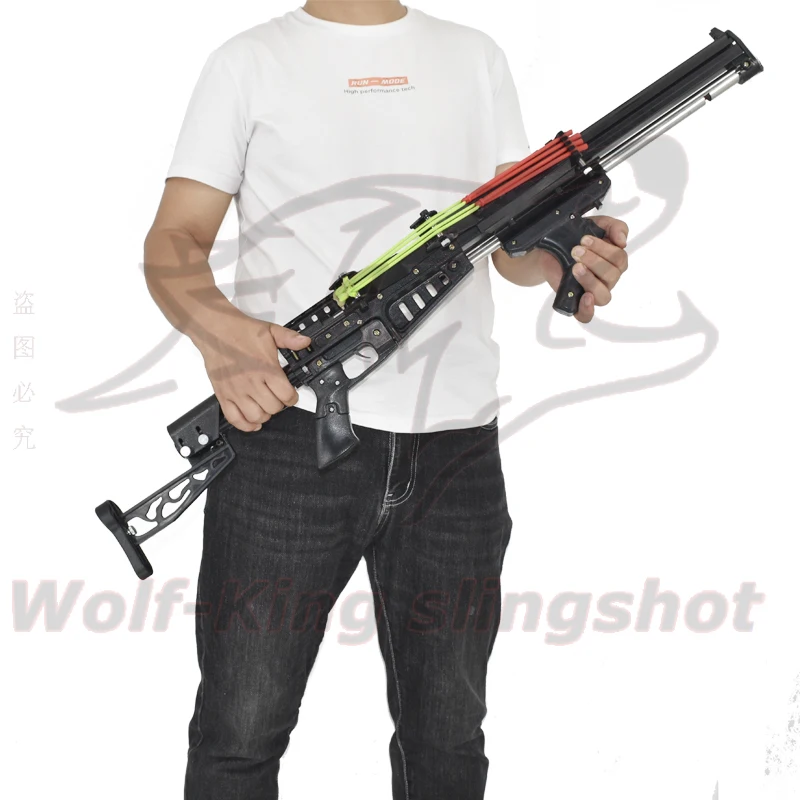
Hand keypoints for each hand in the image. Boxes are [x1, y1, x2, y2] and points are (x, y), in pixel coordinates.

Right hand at [192, 311, 311, 431]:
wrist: (214, 329)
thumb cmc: (240, 331)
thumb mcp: (270, 331)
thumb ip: (289, 338)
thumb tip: (305, 342)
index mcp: (266, 368)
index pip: (286, 395)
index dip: (292, 397)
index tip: (291, 394)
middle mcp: (251, 382)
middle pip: (273, 408)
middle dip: (279, 405)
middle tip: (277, 398)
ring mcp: (236, 391)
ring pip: (256, 416)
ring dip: (264, 415)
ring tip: (266, 407)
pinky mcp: (223, 395)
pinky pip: (234, 418)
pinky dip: (245, 425)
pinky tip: (252, 422)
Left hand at [540, 215, 629, 322]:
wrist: (547, 250)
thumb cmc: (573, 239)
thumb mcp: (596, 225)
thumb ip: (615, 227)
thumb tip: (623, 241)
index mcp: (614, 262)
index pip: (619, 259)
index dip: (603, 248)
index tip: (583, 239)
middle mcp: (607, 280)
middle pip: (612, 275)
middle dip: (593, 260)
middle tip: (575, 251)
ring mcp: (593, 293)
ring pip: (604, 295)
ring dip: (590, 279)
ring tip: (575, 267)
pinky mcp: (576, 303)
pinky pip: (586, 315)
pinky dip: (587, 309)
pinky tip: (584, 297)